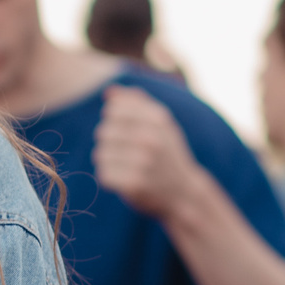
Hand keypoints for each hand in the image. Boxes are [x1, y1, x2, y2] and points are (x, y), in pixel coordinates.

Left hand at [93, 85, 213, 219]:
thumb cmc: (167, 153)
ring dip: (108, 161)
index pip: (113, 109)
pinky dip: (110, 178)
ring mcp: (143, 162)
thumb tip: (108, 92)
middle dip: (109, 142)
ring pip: (100, 153)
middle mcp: (150, 138)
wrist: (185, 191)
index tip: (124, 130)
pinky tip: (124, 179)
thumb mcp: (161, 124)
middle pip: (103, 131)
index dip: (113, 120)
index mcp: (157, 119)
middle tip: (125, 152)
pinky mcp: (134, 184)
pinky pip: (103, 174)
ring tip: (125, 166)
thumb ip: (136, 103)